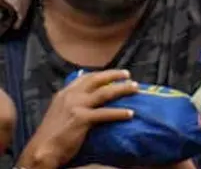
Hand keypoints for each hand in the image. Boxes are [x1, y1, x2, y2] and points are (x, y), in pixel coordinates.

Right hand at [18, 70, 136, 168]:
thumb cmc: (51, 133)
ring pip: (105, 93)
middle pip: (97, 80)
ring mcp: (76, 106)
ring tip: (136, 89)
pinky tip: (130, 114)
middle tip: (129, 75)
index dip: (103, 74)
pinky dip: (120, 113)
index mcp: (64, 93)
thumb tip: (85, 92)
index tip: (116, 73)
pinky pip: (106, 113)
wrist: (41, 150)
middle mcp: (70, 96)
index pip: (86, 77)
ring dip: (123, 89)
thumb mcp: (58, 110)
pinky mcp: (81, 119)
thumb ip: (71, 100)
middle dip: (115, 75)